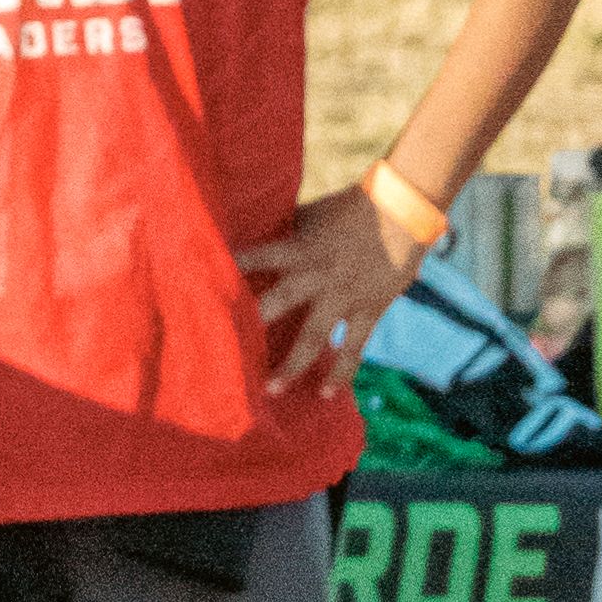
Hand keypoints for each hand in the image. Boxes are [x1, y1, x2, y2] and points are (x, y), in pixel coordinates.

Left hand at [243, 182, 413, 389]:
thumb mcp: (312, 214)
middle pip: (279, 301)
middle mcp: (317, 275)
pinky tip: (326, 394)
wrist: (403, 210)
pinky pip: (353, 347)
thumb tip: (254, 234)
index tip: (199, 285)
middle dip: (252, 324)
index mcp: (299, 248)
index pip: (257, 257)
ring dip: (292, 364)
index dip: (231, 271)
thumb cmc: (352, 207)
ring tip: (271, 390)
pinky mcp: (368, 309)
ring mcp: (343, 296)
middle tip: (223, 349)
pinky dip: (341, 372)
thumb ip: (288, 233)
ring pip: (313, 336)